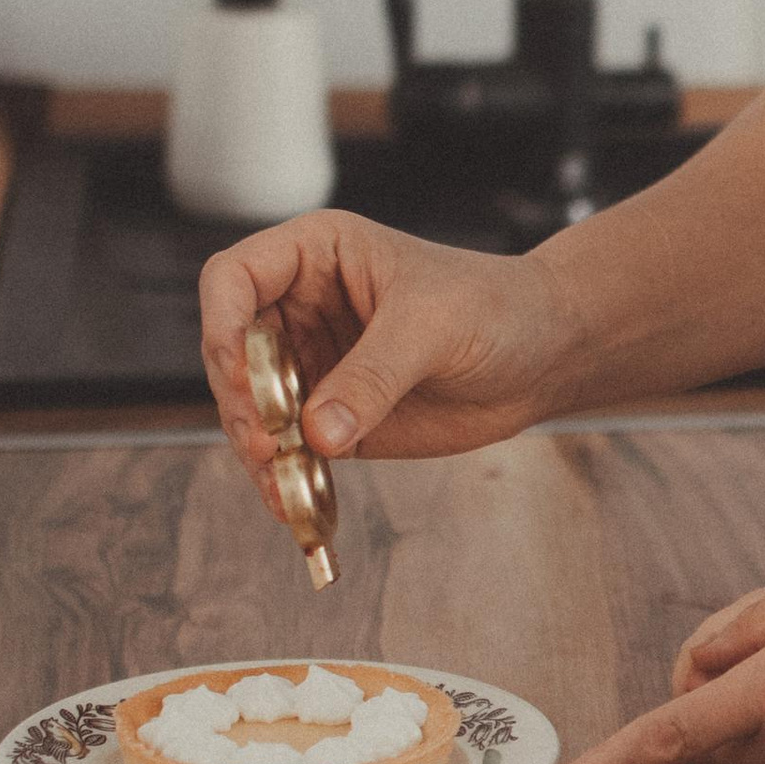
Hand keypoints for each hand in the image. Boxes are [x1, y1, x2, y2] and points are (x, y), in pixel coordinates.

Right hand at [198, 211, 561, 489]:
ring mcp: (312, 365)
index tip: (238, 373)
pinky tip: (297, 506)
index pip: (233, 279)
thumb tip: (318, 433)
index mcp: (316, 256)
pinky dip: (288, 479)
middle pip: (231, 354)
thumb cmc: (493, 307)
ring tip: (284, 489)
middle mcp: (300, 308)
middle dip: (241, 403)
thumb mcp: (432, 327)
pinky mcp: (332, 417)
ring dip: (258, 452)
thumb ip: (373, 376)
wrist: (542, 352)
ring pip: (252, 411)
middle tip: (269, 443)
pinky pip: (291, 450)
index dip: (222, 323)